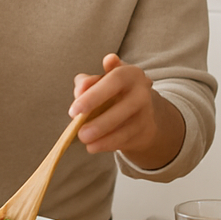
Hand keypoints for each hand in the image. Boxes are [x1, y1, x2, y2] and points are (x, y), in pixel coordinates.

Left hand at [71, 53, 183, 167]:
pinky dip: (108, 144)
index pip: (114, 80)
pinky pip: (126, 139)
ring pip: (127, 126)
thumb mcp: (99, 82)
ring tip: (84, 139)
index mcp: (130, 73)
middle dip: (100, 120)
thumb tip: (79, 90)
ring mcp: (146, 112)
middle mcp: (142, 91)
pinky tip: (93, 146)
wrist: (137, 109)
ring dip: (103, 135)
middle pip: (125, 106)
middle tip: (79, 131)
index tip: (74, 110)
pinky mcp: (145, 130)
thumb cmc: (112, 92)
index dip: (94, 95)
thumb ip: (87, 83)